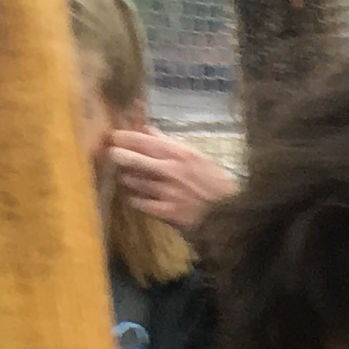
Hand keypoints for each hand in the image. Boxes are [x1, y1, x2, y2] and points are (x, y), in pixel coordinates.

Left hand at [106, 127, 231, 230]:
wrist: (234, 217)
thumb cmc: (218, 186)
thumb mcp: (200, 159)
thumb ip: (171, 144)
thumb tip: (147, 130)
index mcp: (180, 153)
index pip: (142, 140)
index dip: (123, 137)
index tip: (114, 137)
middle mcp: (170, 170)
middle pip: (130, 158)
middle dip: (118, 155)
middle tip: (114, 156)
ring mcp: (167, 192)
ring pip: (132, 180)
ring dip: (129, 178)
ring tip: (131, 179)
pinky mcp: (167, 212)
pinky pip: (139, 203)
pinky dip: (136, 199)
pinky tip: (140, 198)